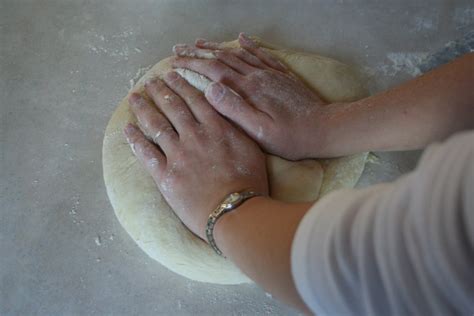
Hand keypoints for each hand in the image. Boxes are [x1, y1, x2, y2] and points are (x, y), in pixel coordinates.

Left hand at [124, 71, 267, 240]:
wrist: (234, 211)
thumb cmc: (249, 181)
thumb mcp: (251, 147)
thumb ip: (234, 126)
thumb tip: (223, 109)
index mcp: (215, 128)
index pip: (194, 100)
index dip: (180, 85)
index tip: (170, 75)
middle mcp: (194, 136)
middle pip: (173, 107)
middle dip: (160, 91)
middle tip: (150, 81)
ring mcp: (177, 155)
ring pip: (156, 125)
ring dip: (144, 109)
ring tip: (134, 97)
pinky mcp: (165, 175)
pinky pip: (145, 153)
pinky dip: (134, 140)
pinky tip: (127, 128)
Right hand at [171, 33, 327, 159]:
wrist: (323, 129)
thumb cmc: (290, 137)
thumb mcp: (259, 130)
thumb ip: (234, 109)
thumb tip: (209, 88)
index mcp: (248, 89)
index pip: (213, 71)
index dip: (192, 64)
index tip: (174, 62)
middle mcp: (257, 76)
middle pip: (222, 58)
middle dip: (198, 53)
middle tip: (179, 49)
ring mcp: (270, 73)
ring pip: (239, 53)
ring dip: (217, 47)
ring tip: (200, 42)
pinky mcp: (281, 75)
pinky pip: (262, 54)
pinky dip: (249, 44)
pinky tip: (242, 38)